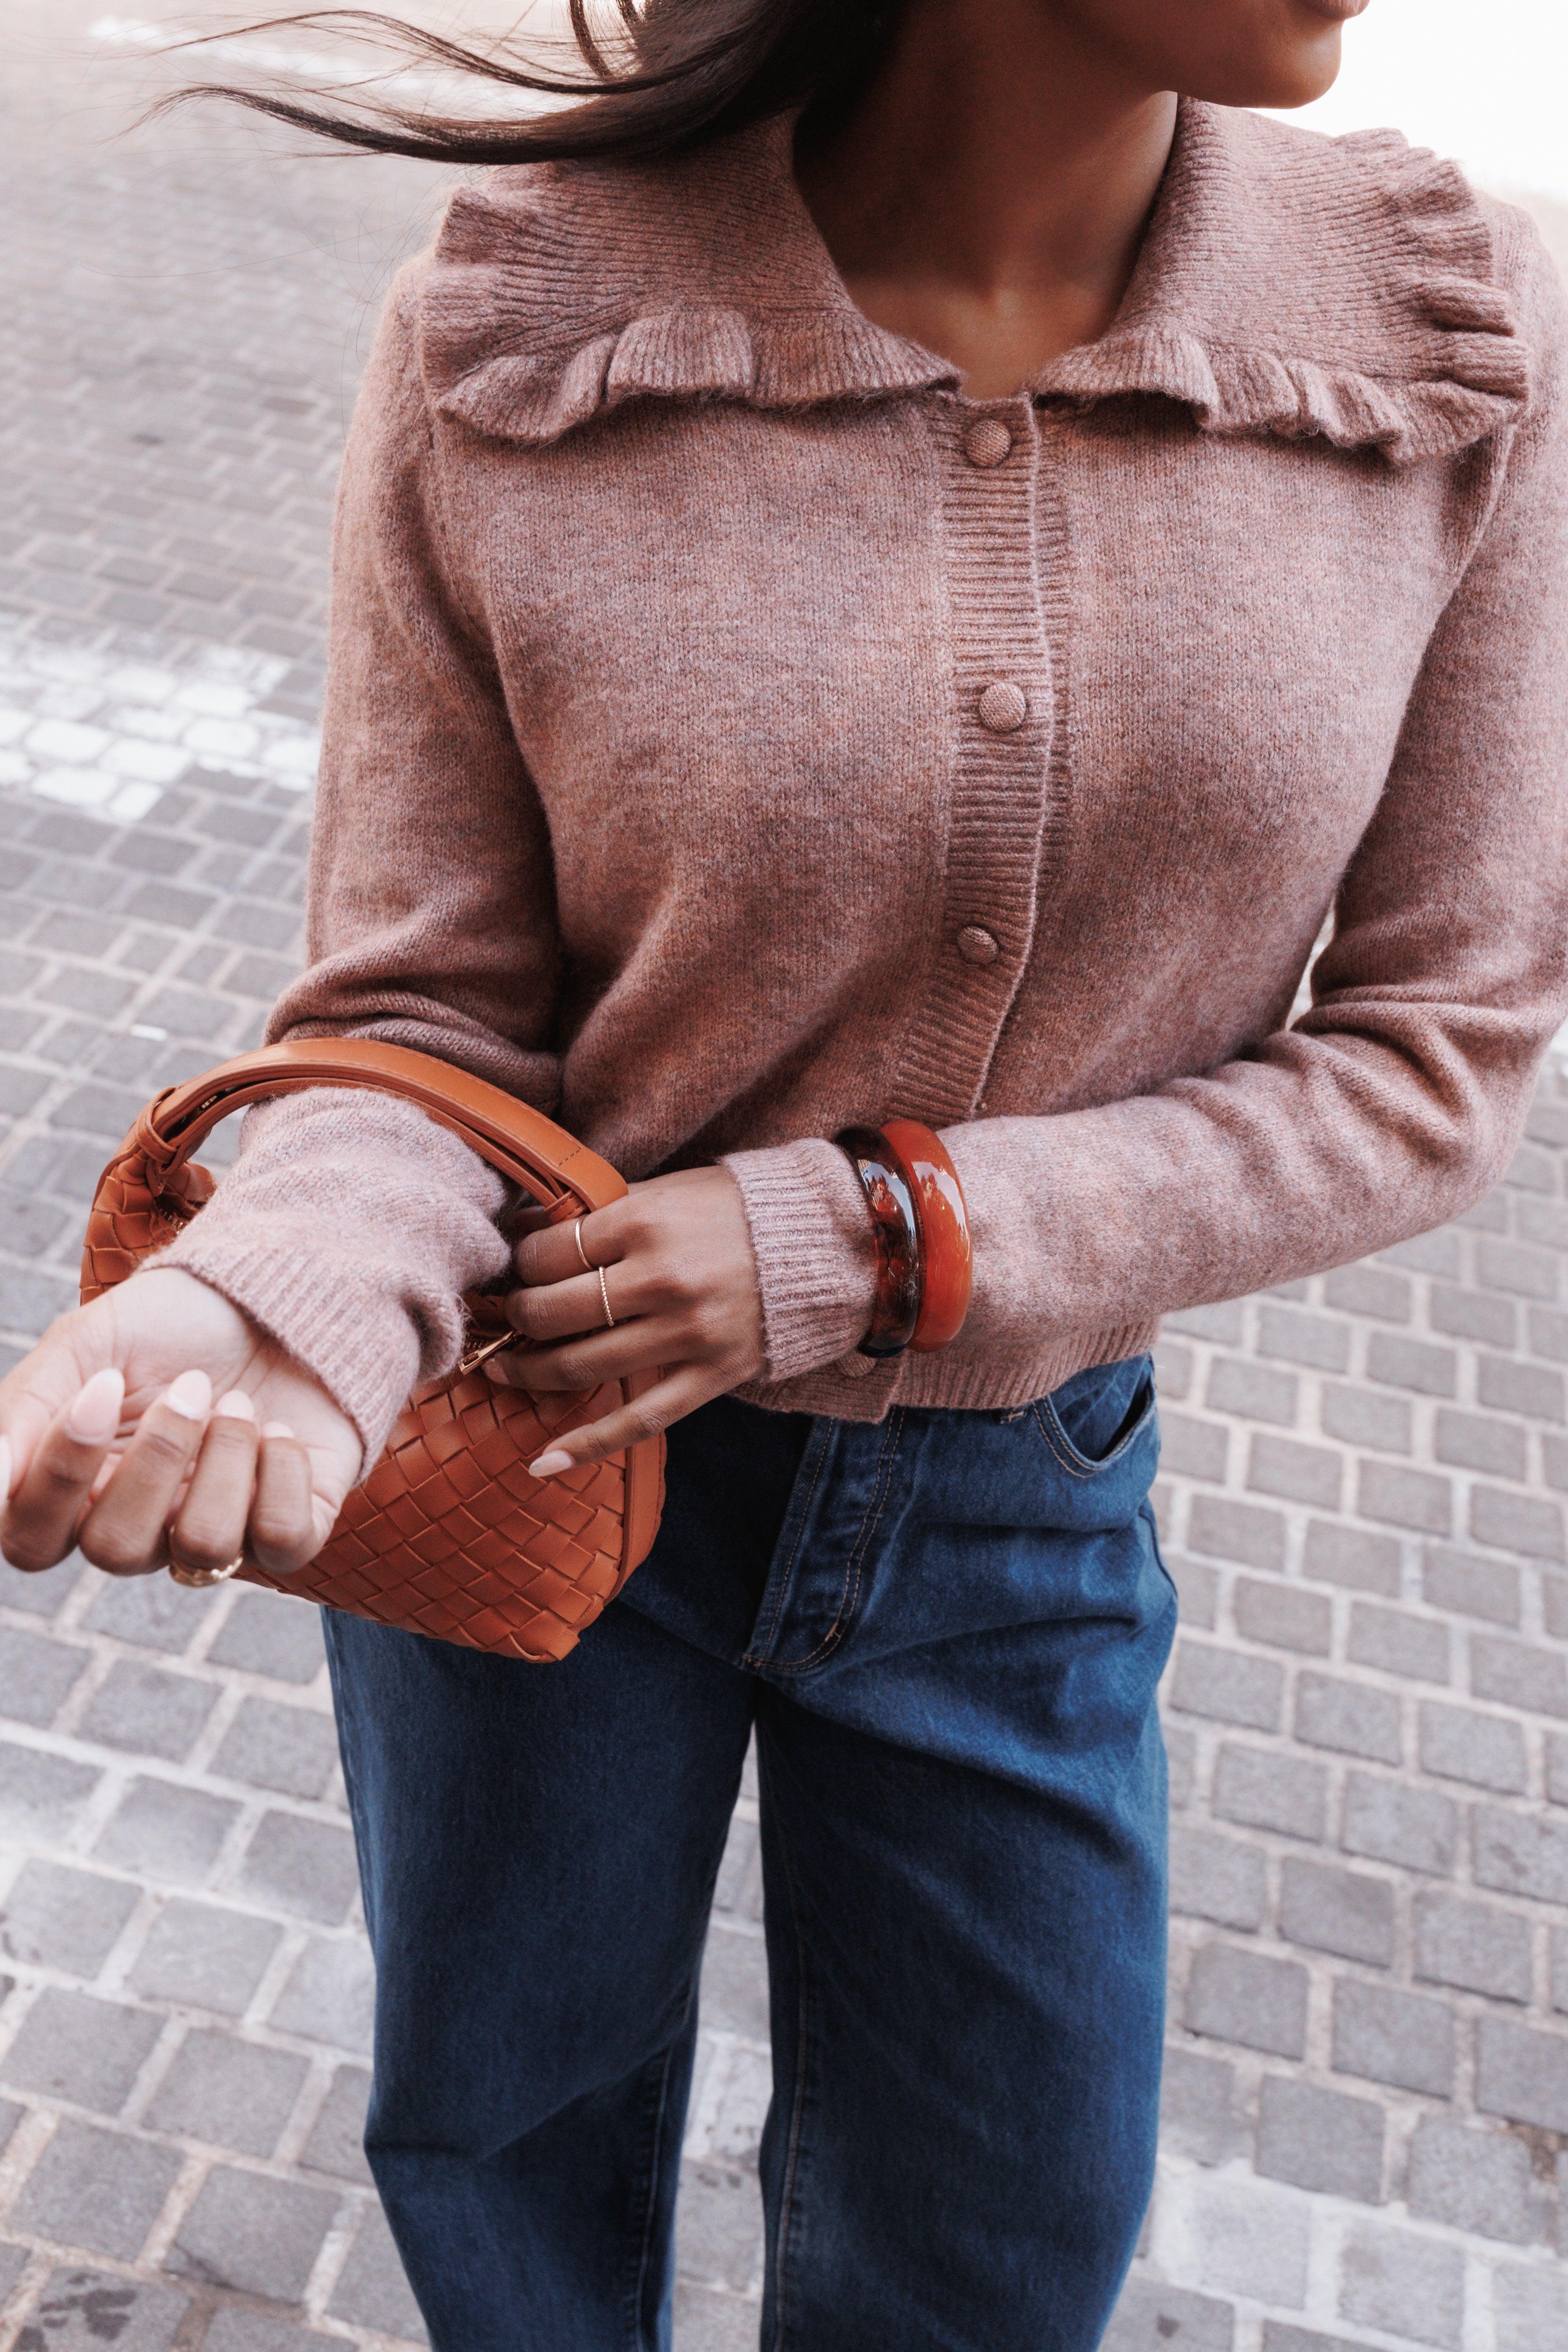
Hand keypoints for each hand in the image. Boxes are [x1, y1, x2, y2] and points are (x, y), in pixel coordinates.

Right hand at [0, 1270, 362, 1580]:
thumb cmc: (164, 1325)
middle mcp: (137, 1527)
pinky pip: (282, 1541)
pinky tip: (280, 1430)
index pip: (32, 1540)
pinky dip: (285, 1474)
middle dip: (158, 1457)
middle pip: (116, 1552)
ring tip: (241, 1402)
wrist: (269, 1295)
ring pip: (204, 1548)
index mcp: (73, 1493)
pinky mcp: (287, 1529)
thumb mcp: (83, 1344)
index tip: (100, 1384)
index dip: (62, 1474)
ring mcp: (212, 1533)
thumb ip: (24, 1408)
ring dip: (227, 1457)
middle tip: (191, 1385)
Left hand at [489, 1165, 765, 1472]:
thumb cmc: (736, 1211)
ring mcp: (687, 1334)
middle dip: (518, 1316)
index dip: (521, 1264)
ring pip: (580, 1367)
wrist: (827, 1243)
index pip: (549, 1253)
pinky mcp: (710, 1377)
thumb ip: (605, 1213)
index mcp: (646, 1223)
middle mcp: (662, 1280)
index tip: (518, 1268)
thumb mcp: (668, 1191)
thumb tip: (530, 1234)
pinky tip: (542, 1462)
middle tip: (509, 1315)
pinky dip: (587, 1445)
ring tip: (506, 1368)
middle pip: (553, 1311)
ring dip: (529, 1372)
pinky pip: (638, 1421)